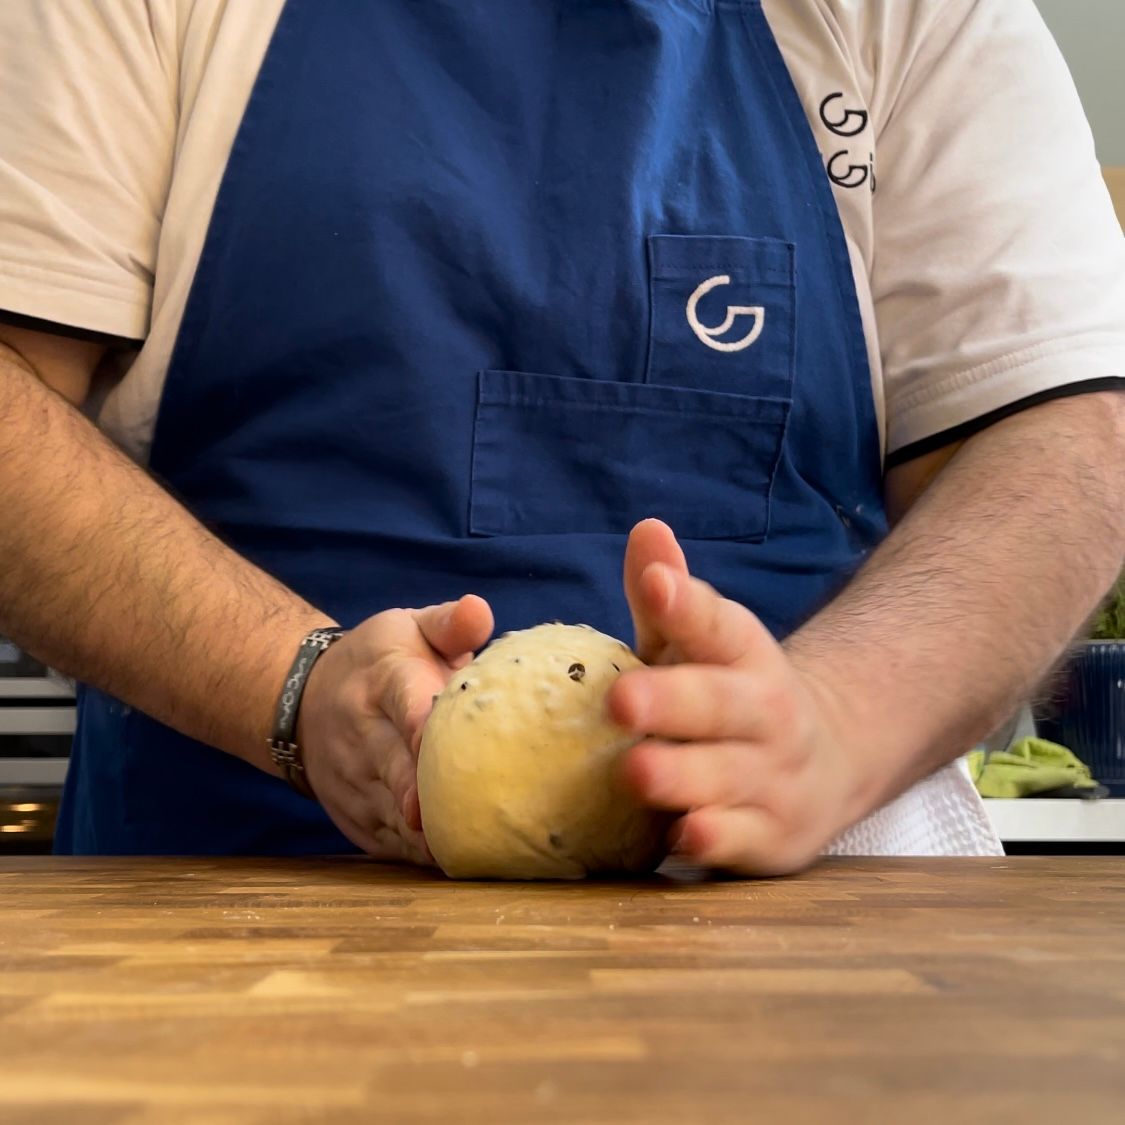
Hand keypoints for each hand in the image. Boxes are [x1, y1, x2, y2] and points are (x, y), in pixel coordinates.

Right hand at [296, 595, 493, 862]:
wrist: (303, 700)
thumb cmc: (379, 661)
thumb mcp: (408, 627)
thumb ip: (448, 624)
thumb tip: (478, 610)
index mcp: (384, 684)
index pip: (410, 710)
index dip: (433, 735)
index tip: (463, 753)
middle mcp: (363, 739)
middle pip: (400, 775)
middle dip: (434, 799)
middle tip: (479, 818)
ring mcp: (354, 787)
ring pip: (397, 821)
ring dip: (437, 836)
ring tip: (491, 848)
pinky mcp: (358, 822)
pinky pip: (395, 848)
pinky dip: (427, 856)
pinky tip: (468, 858)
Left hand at [610, 520, 861, 875]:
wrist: (827, 761)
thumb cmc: (727, 695)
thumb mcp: (700, 645)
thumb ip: (669, 596)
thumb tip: (646, 529)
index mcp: (744, 656)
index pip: (719, 624)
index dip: (686, 605)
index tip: (657, 583)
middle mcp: (766, 712)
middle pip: (720, 704)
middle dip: (672, 701)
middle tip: (621, 699)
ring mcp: (773, 776)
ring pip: (728, 776)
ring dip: (682, 775)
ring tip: (635, 771)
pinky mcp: (774, 836)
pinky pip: (743, 841)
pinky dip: (716, 841)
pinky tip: (682, 837)